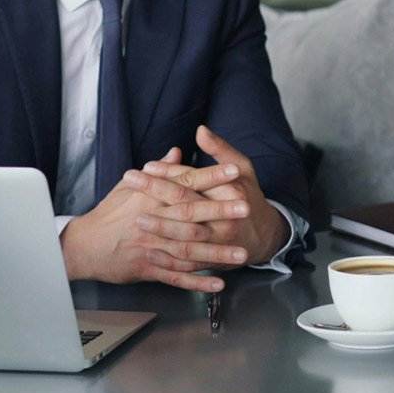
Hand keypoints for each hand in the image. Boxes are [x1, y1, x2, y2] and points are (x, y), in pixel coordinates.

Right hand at [59, 155, 245, 289]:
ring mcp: (151, 246)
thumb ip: (159, 171)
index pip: (186, 182)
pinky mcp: (148, 268)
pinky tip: (218, 282)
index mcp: (150, 196)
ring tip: (242, 253)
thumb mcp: (130, 187)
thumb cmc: (109, 214)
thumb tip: (177, 151)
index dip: (212, 177)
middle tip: (247, 208)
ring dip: (217, 252)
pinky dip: (197, 281)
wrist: (84, 245)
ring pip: (188, 249)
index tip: (235, 171)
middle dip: (221, 211)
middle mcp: (152, 219)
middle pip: (191, 214)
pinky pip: (176, 277)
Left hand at [136, 125, 289, 272]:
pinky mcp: (214, 260)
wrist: (264, 235)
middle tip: (129, 183)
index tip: (146, 166)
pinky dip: (169, 260)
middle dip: (155, 193)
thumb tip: (200, 130)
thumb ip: (221, 150)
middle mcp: (225, 217)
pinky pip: (189, 262)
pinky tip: (149, 253)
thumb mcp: (242, 168)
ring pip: (186, 236)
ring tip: (135, 218)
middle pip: (186, 205)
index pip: (194, 179)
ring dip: (160, 228)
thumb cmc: (248, 195)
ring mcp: (219, 242)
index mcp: (230, 191)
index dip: (169, 172)